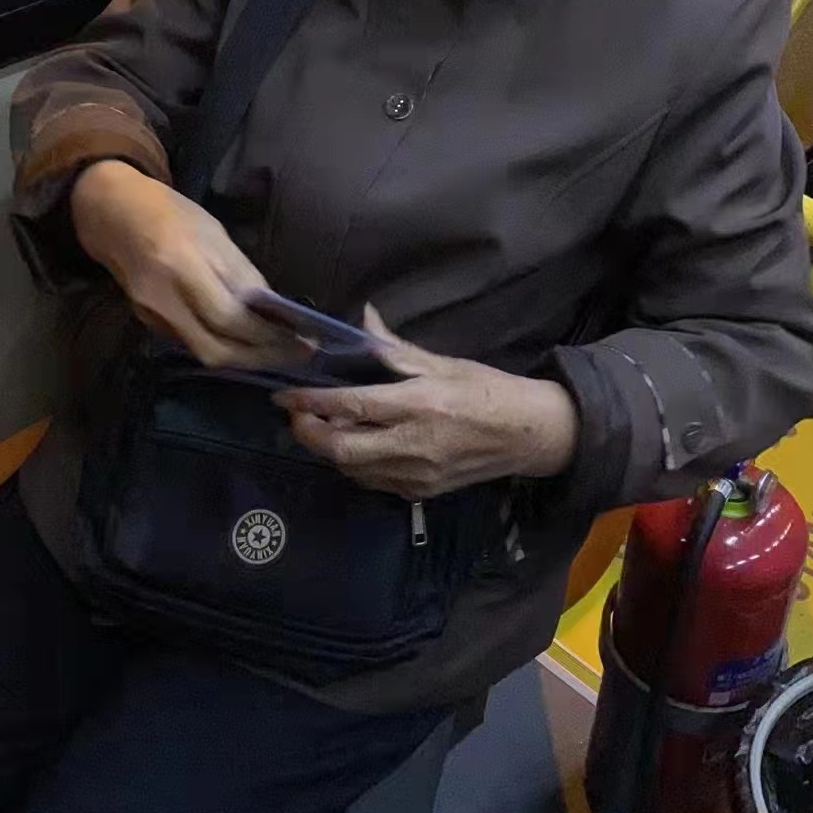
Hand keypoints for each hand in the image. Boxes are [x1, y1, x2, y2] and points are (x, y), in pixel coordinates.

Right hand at [71, 160, 304, 370]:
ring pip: (203, 352)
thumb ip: (241, 274)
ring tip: (277, 350)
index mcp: (182, 265)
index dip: (268, 336)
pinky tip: (244, 340)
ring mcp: (150, 315)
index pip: (230, 318)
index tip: (304, 341)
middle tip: (296, 354)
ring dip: (244, 357)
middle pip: (215, 350)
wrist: (110, 212)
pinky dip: (221, 345)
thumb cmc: (169, 212)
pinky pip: (190, 342)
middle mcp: (163, 298)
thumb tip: (274, 311)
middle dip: (261, 358)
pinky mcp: (145, 322)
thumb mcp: (213, 232)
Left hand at [275, 308, 577, 497]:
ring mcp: (417, 474)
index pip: (352, 405)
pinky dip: (353, 464)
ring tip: (321, 426)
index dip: (312, 402)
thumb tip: (362, 320)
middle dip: (309, 434)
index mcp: (420, 404)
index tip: (285, 394)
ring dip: (329, 449)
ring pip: (352, 469)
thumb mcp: (443, 362)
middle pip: (342, 449)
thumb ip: (395, 349)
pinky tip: (354, 444)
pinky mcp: (420, 492)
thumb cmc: (487, 390)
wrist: (528, 435)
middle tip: (296, 415)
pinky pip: (372, 481)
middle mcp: (415, 444)